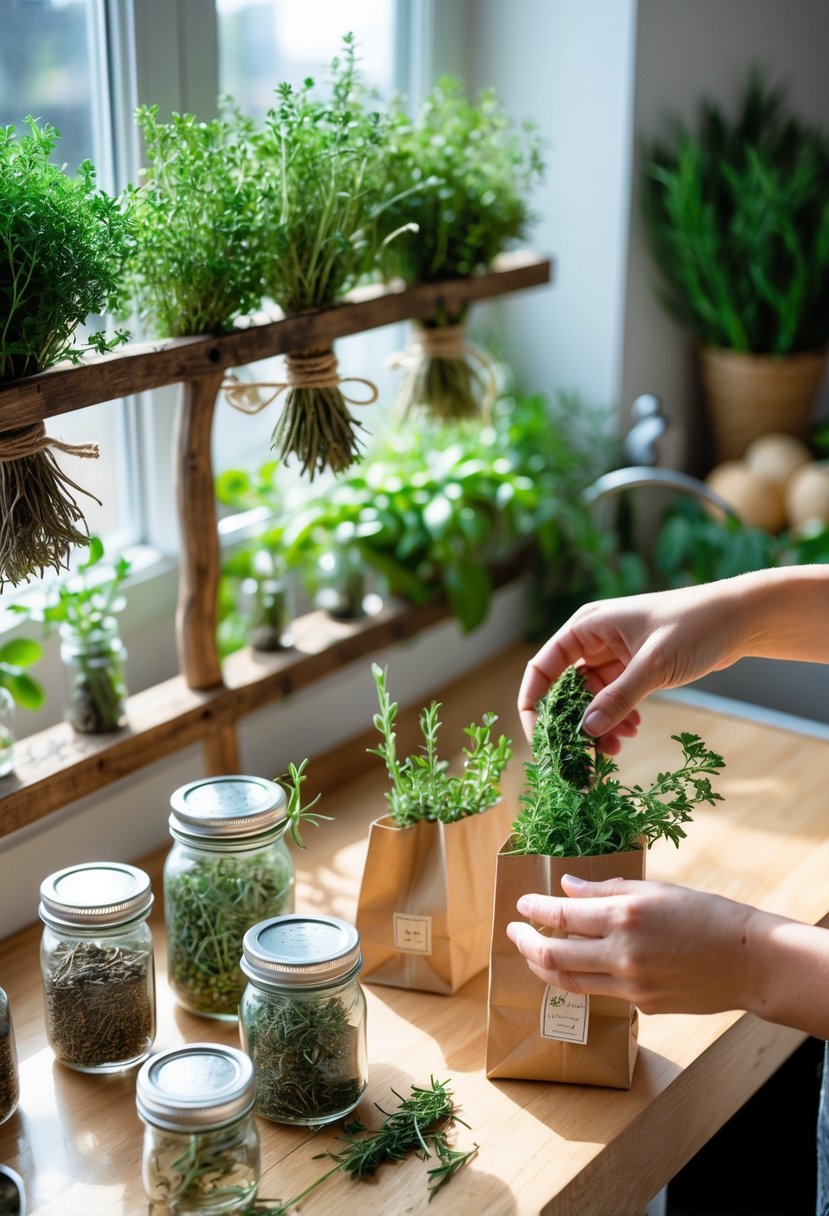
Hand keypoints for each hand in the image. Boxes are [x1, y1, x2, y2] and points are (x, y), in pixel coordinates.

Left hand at [506, 875, 759, 1016]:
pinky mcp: (642, 1005)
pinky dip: (580, 978)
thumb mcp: (655, 890)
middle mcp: (622, 952)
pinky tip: (576, 968)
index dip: (534, 909)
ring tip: (533, 954)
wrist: (747, 961)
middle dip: (525, 942)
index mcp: (625, 915)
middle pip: (553, 954)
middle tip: (513, 931)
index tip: (520, 904)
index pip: (561, 914)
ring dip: (543, 966)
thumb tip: (568, 886)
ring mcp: (631, 984)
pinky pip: (600, 992)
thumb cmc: (706, 914)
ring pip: (569, 981)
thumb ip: (607, 890)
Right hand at [517, 581, 750, 747]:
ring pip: (589, 698)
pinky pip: (612, 699)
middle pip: (564, 688)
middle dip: (572, 723)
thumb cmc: (695, 626)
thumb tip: (586, 731)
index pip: (542, 667)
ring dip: (597, 725)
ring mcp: (612, 655)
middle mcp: (593, 640)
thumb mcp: (655, 664)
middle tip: (583, 756)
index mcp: (587, 626)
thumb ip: (619, 697)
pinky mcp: (631, 668)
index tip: (542, 739)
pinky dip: (616, 718)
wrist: (739, 619)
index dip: (534, 704)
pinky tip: (631, 732)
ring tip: (615, 749)